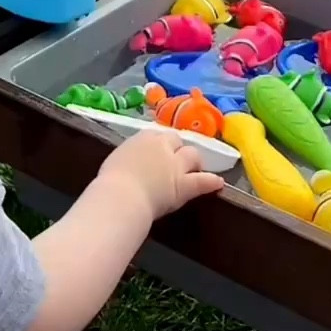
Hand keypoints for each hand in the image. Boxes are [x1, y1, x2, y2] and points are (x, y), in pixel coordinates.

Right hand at [97, 126, 223, 223]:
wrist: (122, 196)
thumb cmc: (111, 180)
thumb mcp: (117, 159)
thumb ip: (130, 157)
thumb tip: (131, 164)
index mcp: (143, 137)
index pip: (159, 135)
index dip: (162, 144)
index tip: (159, 151)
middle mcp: (162, 146)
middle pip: (177, 141)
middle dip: (178, 149)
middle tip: (177, 159)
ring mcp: (176, 165)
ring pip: (192, 156)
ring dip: (194, 161)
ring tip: (197, 167)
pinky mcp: (184, 184)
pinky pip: (202, 181)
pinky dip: (211, 182)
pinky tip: (219, 183)